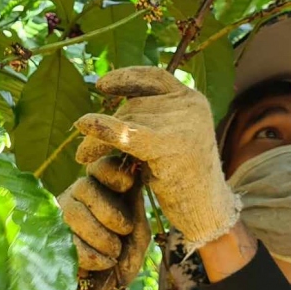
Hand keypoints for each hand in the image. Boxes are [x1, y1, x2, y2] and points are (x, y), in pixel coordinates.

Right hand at [57, 155, 150, 289]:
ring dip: (98, 235)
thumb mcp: (137, 238)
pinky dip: (87, 253)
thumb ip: (136, 213)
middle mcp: (77, 198)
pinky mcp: (47, 240)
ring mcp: (58, 217)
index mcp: (103, 191)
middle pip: (84, 186)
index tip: (128, 185)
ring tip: (113, 253)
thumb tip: (134, 184)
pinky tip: (100, 264)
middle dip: (108, 211)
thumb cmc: (122, 260)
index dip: (112, 172)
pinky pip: (64, 239)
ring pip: (72, 211)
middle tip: (123, 232)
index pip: (100, 167)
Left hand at [75, 67, 240, 251]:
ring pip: (126, 119)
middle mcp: (190, 106)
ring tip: (83, 156)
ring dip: (98, 138)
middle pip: (135, 104)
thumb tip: (118, 104)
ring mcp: (182, 123)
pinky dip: (102, 128)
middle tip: (84, 149)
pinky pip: (127, 132)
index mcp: (193, 100)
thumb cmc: (186, 182)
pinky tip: (84, 125)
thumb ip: (152, 120)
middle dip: (107, 123)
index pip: (155, 77)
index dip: (126, 77)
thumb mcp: (172, 141)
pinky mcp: (169, 145)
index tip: (101, 85)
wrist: (207, 212)